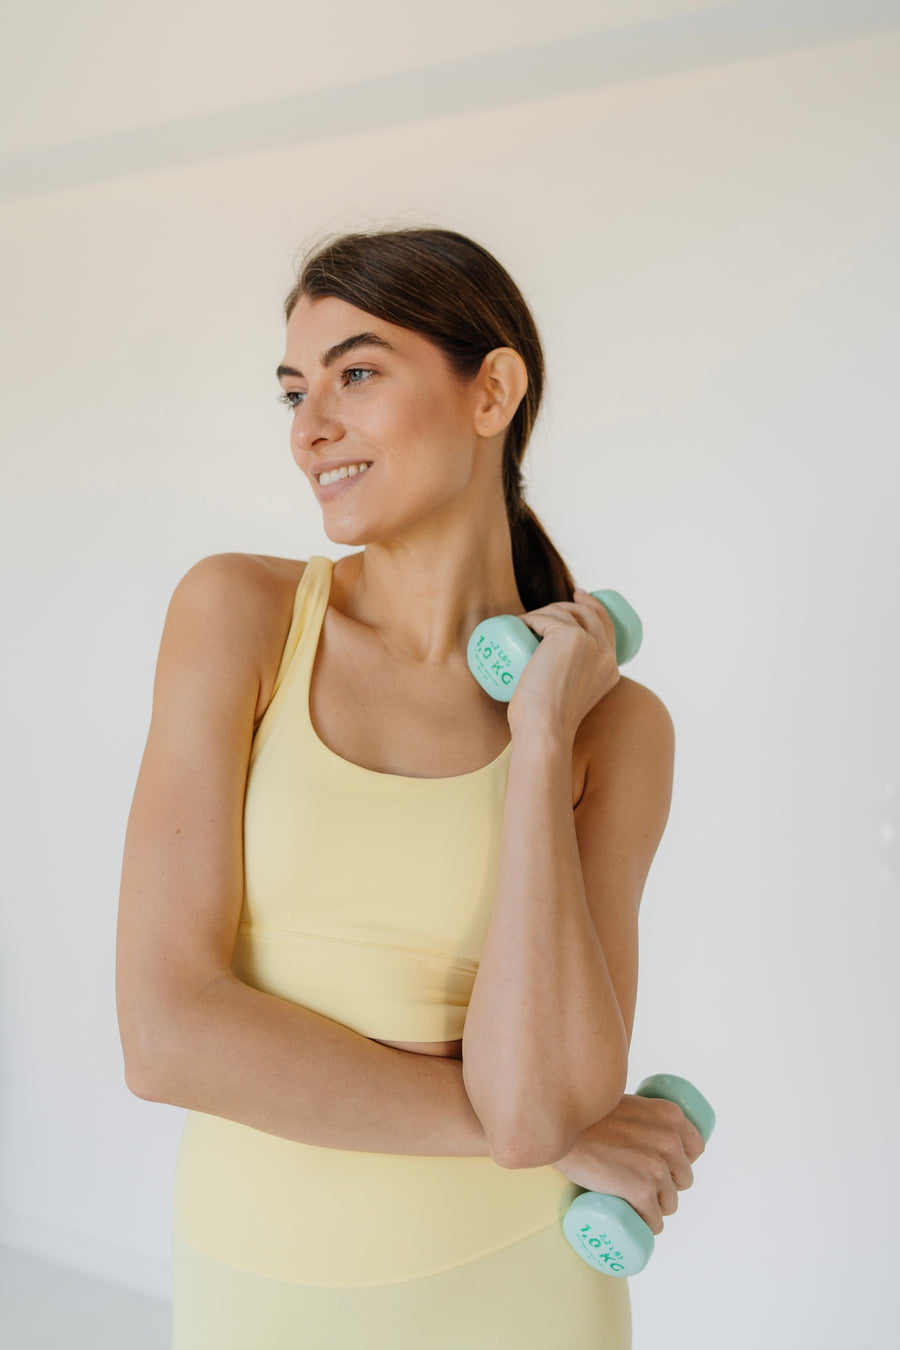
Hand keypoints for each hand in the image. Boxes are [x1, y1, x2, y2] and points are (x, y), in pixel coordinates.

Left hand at [507, 590, 619, 740]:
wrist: (545, 729)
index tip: (578, 600)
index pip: (606, 629)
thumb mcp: (568, 701)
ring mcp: (589, 643)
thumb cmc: (546, 724)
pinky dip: (529, 618)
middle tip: (551, 605)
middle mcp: (605, 654)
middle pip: (590, 614)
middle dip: (573, 602)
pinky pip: (545, 618)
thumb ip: (568, 688)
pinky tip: (518, 624)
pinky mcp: (570, 637)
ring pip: (564, 613)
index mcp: (610, 669)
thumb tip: (544, 676)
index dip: (594, 609)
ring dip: (542, 613)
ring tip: (523, 624)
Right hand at [551, 1094, 705, 1235]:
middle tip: (642, 1184)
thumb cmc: (585, 1113)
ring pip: (670, 1202)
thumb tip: (637, 1132)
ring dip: (656, 1207)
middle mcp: (670, 1140)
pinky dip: (648, 1225)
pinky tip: (638, 1223)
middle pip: (684, 1178)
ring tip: (636, 1204)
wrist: (558, 1124)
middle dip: (667, 1184)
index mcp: (670, 1116)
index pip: (695, 1148)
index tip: (663, 1165)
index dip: (680, 1160)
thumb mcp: (624, 1102)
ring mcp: (656, 1167)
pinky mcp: (641, 1190)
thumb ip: (639, 1115)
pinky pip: (655, 1220)